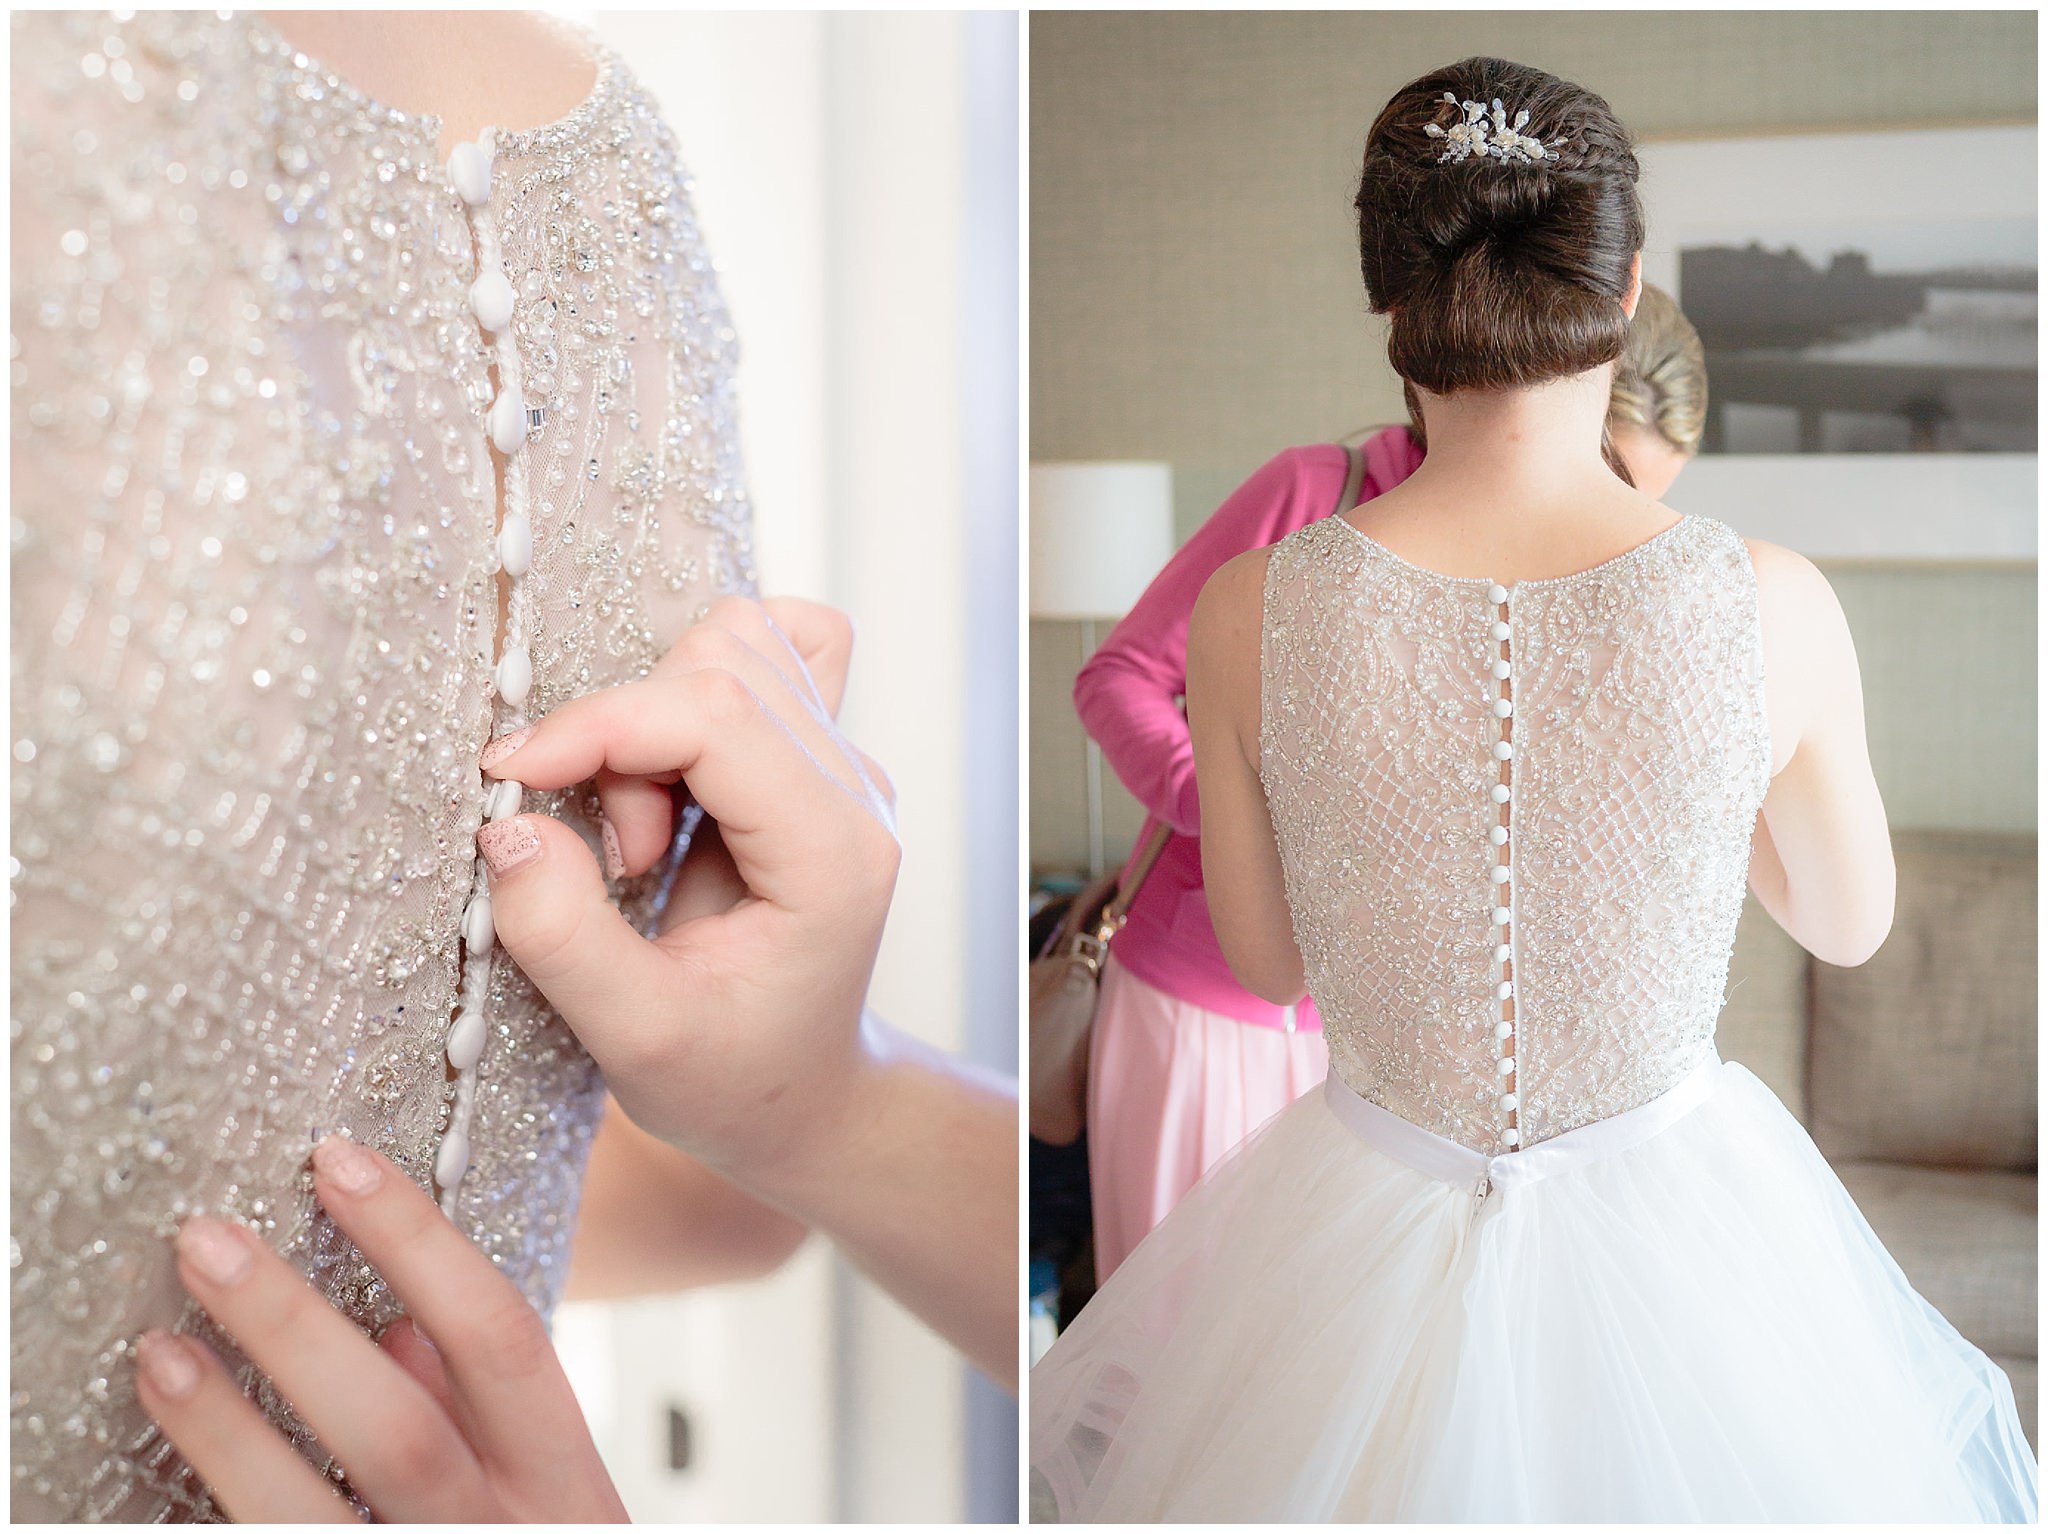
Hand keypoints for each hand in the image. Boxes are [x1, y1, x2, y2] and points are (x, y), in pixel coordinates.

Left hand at [136, 1137, 625, 1521]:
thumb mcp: (554, 1501)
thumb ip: (486, 1416)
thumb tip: (394, 1324)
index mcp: (566, 1489)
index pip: (497, 1336)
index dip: (417, 1244)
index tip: (337, 1164)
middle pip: (394, 1424)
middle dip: (293, 1327)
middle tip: (208, 1243)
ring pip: (311, 1519)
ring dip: (226, 1431)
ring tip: (160, 1355)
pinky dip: (216, 1525)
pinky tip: (158, 1484)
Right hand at [477, 595, 1015, 1385]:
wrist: (805, 1098)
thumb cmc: (734, 1084)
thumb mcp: (635, 1041)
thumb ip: (566, 938)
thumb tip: (509, 824)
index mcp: (832, 852)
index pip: (716, 713)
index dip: (599, 724)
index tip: (510, 778)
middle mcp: (853, 788)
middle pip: (723, 663)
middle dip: (627, 739)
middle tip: (616, 860)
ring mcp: (840, 764)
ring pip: (736, 645)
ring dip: (653, 723)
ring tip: (642, 839)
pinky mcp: (810, 756)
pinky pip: (747, 664)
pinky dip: (680, 703)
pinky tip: (664, 788)